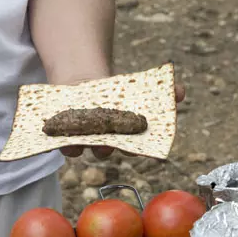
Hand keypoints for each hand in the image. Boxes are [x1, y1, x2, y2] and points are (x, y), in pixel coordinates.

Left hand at [60, 83, 185, 158]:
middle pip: (105, 150)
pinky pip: (60, 142)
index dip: (138, 149)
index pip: (133, 147)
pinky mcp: (62, 134)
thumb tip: (182, 90)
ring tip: (77, 140)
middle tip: (105, 143)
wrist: (83, 85)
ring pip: (81, 148)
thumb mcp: (137, 89)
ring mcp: (81, 140)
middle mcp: (103, 144)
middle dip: (105, 147)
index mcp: (124, 138)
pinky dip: (59, 138)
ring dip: (79, 145)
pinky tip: (56, 132)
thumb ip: (161, 91)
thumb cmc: (115, 93)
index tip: (141, 147)